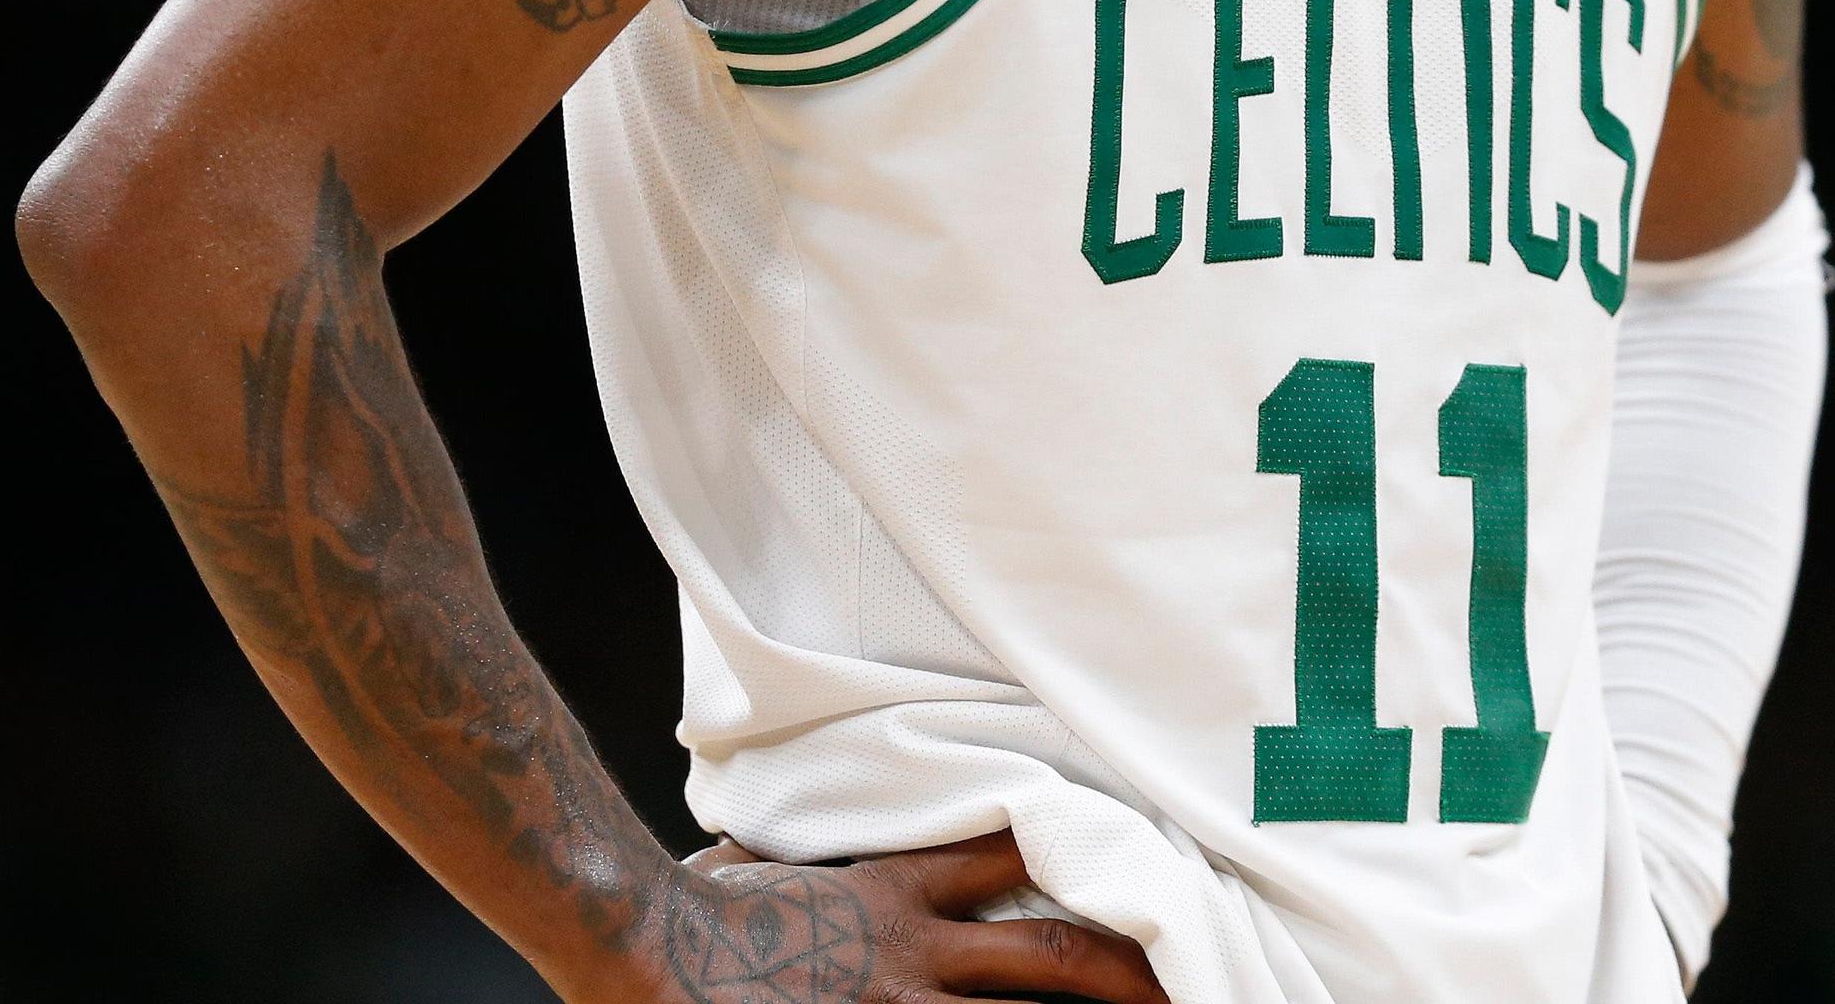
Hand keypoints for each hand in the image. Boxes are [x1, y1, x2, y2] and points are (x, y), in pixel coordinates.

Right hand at [656, 829, 1167, 1002]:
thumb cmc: (690, 910)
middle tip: (1192, 987)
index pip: (1011, 850)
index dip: (1079, 852)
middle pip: (1053, 954)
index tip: (1137, 858)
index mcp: (893, 890)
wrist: (642, 947)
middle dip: (1129, 975)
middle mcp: (915, 953)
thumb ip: (796, 859)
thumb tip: (769, 847)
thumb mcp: (755, 866)